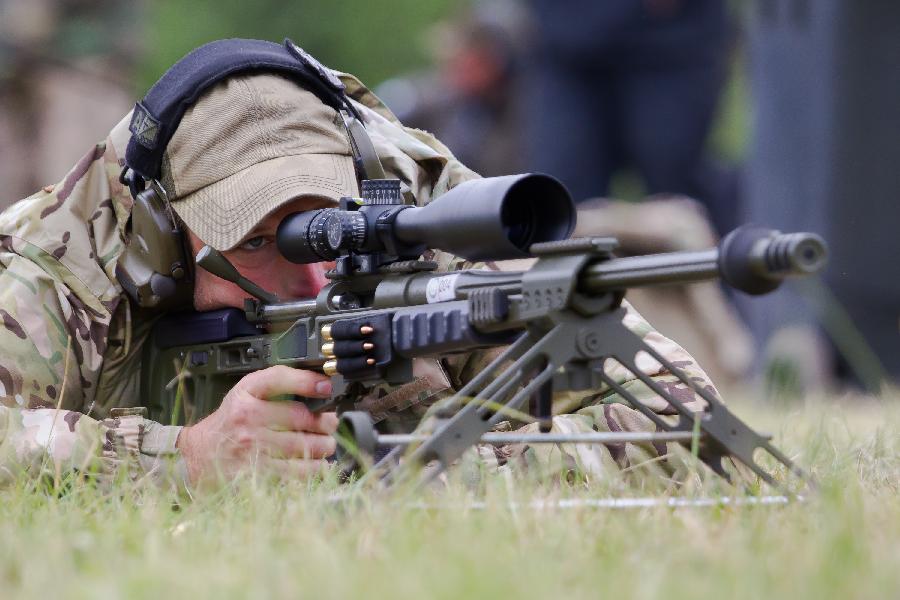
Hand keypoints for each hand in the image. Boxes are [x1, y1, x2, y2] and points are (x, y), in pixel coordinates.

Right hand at [176, 366, 337, 486]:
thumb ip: (278, 384)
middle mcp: (248, 419)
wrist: (196, 457)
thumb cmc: (229, 423)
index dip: (308, 381)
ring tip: (325, 444)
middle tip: (329, 425)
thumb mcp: (245, 394)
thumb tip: (320, 384)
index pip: (280, 379)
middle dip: (326, 422)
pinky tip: (317, 463)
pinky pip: (300, 472)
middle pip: (303, 418)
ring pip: (306, 446)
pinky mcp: (258, 475)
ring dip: (325, 446)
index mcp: (246, 395)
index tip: (327, 386)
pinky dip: (316, 468)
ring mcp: (252, 449)